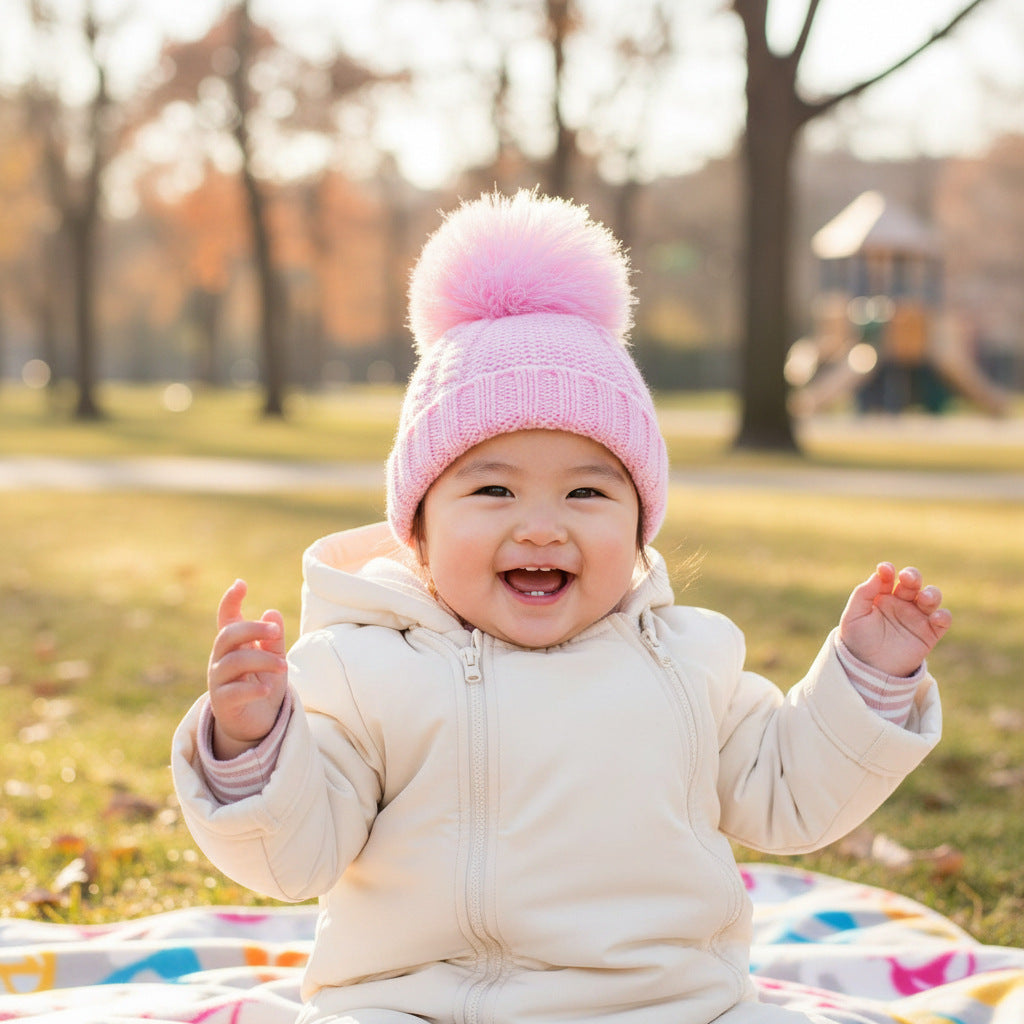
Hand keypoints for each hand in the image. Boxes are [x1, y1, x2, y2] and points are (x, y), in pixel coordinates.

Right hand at [207, 579, 287, 759]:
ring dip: (262, 660)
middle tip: (276, 631)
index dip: (230, 601)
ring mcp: (219, 681)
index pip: (226, 619)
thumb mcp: (274, 660)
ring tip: (284, 667)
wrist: (257, 724)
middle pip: (228, 635)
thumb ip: (274, 639)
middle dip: (253, 629)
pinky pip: (233, 692)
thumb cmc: (263, 685)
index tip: (241, 584)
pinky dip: (252, 688)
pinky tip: (268, 687)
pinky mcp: (223, 703)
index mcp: (234, 646)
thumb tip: (272, 611)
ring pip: (234, 662)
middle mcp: (221, 660)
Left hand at [839, 563, 951, 677]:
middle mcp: (901, 602)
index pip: (887, 577)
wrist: (868, 669)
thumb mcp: (853, 616)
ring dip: (931, 594)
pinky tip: (936, 617)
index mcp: (882, 595)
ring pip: (931, 597)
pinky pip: (942, 620)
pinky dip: (943, 616)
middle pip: (912, 582)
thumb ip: (863, 594)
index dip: (887, 571)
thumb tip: (878, 574)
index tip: (885, 570)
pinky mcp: (929, 633)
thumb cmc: (858, 640)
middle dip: (912, 576)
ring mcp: (916, 616)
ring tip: (924, 597)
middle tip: (908, 578)